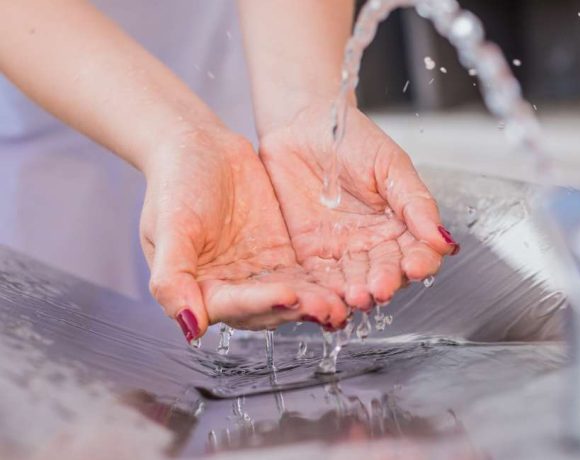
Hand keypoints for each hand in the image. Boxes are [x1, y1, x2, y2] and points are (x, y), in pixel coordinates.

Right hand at [139, 128, 348, 340]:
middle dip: (298, 309)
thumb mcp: (167, 226)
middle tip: (329, 308)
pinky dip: (324, 283)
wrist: (199, 145)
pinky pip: (306, 275)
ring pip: (291, 296)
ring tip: (342, 304)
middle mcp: (231, 288)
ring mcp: (259, 273)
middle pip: (268, 308)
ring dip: (315, 302)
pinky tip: (346, 286)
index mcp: (199, 288)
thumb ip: (171, 277)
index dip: (260, 303)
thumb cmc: (174, 182)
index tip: (287, 295)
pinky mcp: (282, 256)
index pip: (233, 306)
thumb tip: (188, 325)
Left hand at [258, 105, 459, 310]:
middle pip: (386, 272)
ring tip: (356, 297)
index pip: (418, 251)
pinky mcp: (310, 252)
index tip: (416, 267)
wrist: (301, 123)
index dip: (420, 262)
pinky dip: (324, 292)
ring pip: (355, 280)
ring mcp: (342, 250)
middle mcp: (374, 242)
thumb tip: (443, 238)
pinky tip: (330, 301)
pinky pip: (319, 278)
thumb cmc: (350, 138)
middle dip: (385, 282)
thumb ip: (415, 202)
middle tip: (380, 288)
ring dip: (356, 293)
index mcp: (401, 223)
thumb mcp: (390, 164)